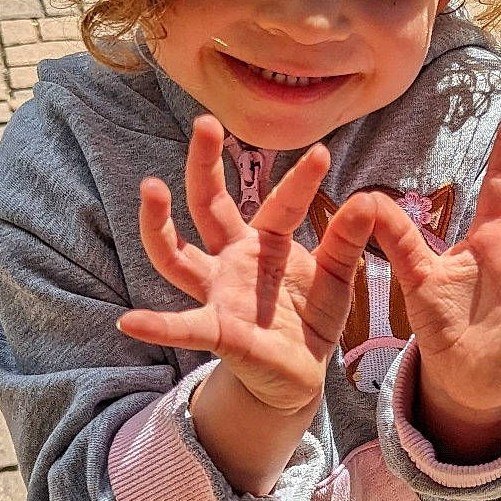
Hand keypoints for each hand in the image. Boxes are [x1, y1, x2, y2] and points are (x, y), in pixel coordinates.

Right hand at [119, 117, 375, 415]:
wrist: (297, 377)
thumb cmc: (309, 321)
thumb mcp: (336, 278)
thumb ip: (347, 242)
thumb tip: (370, 199)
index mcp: (267, 243)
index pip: (280, 204)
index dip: (300, 181)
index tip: (322, 153)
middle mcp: (232, 260)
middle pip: (209, 205)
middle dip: (205, 165)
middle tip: (204, 123)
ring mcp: (218, 293)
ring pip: (177, 255)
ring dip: (160, 223)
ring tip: (151, 187)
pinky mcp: (217, 332)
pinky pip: (183, 327)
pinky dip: (156, 325)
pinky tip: (130, 321)